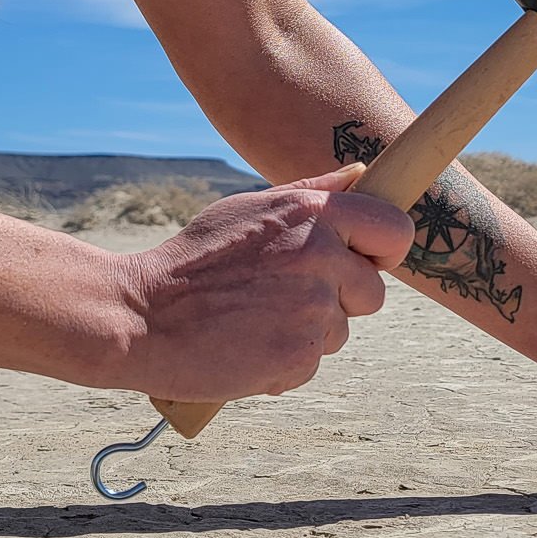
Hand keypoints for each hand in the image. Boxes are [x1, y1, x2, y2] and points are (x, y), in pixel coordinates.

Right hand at [114, 165, 414, 402]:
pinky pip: (311, 363)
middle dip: (341, 300)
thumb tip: (362, 174)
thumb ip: (313, 192)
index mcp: (313, 213)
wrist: (141, 317)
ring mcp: (312, 310)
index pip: (395, 230)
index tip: (364, 260)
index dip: (383, 249)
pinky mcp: (298, 357)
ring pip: (340, 331)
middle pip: (373, 292)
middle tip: (286, 296)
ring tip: (254, 319)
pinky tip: (246, 345)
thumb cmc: (195, 259)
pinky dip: (284, 362)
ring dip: (307, 332)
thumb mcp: (250, 208)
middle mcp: (321, 256)